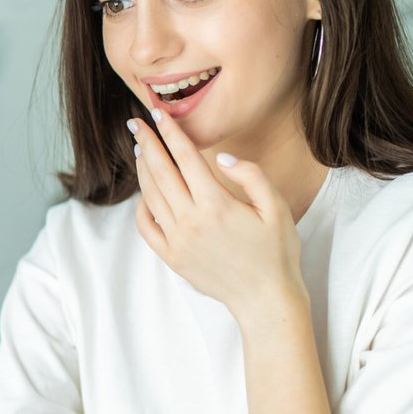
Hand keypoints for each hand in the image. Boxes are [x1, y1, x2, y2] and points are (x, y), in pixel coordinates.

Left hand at [129, 101, 304, 318]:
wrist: (265, 299)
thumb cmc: (277, 252)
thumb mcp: (277, 208)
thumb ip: (251, 176)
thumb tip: (222, 157)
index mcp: (217, 204)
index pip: (186, 158)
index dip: (170, 132)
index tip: (157, 114)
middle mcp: (191, 221)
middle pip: (161, 172)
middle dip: (146, 143)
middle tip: (135, 123)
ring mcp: (178, 241)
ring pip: (151, 196)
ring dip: (143, 170)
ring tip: (139, 150)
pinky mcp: (172, 258)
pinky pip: (147, 227)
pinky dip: (141, 207)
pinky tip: (144, 193)